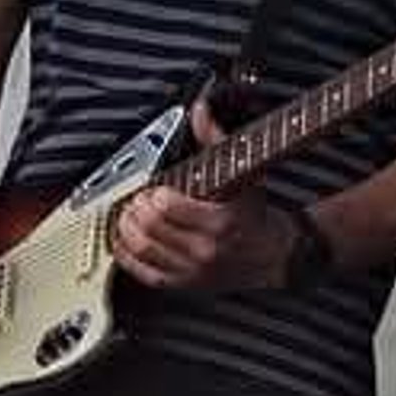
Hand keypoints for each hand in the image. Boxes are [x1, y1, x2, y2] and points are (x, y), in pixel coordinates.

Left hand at [111, 95, 295, 293]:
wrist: (272, 255)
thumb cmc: (253, 215)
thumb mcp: (242, 174)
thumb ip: (216, 140)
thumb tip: (200, 110)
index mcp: (220, 222)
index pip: (167, 208)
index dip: (151, 195)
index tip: (151, 189)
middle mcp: (205, 250)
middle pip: (151, 228)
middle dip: (135, 210)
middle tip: (134, 200)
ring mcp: (193, 271)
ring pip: (143, 251)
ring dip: (126, 231)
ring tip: (125, 217)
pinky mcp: (184, 285)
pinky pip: (145, 274)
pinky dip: (127, 257)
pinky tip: (123, 242)